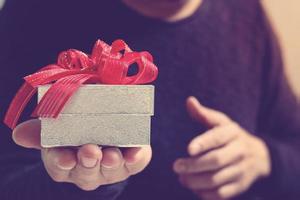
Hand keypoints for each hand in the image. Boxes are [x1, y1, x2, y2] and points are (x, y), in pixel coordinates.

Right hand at [12, 119, 151, 190]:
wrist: (106, 125)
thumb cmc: (78, 127)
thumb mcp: (58, 126)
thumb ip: (42, 130)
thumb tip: (19, 134)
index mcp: (67, 160)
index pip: (60, 166)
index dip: (61, 162)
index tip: (65, 158)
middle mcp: (89, 168)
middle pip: (86, 172)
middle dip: (88, 162)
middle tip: (90, 151)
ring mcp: (110, 167)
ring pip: (110, 169)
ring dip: (110, 162)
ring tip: (111, 154)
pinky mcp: (131, 160)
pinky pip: (135, 163)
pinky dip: (136, 158)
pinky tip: (135, 153)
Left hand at [173, 97, 270, 199]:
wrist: (260, 156)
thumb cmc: (231, 137)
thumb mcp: (221, 122)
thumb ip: (204, 114)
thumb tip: (189, 101)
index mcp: (232, 133)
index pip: (217, 137)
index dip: (203, 143)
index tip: (189, 149)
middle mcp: (239, 151)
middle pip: (216, 161)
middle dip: (194, 166)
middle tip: (176, 166)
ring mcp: (241, 170)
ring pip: (217, 179)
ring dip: (196, 181)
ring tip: (182, 178)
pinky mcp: (240, 186)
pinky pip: (222, 194)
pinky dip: (206, 194)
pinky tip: (194, 188)